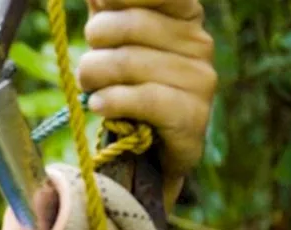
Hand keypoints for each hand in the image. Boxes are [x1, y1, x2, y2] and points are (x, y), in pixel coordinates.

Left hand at [77, 0, 216, 204]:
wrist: (151, 154)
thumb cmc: (130, 87)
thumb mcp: (115, 42)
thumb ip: (107, 10)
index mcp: (185, 15)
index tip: (99, 4)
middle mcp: (200, 42)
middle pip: (128, 24)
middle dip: (94, 46)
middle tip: (89, 68)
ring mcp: (201, 80)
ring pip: (128, 63)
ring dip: (94, 79)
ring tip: (92, 91)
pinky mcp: (193, 116)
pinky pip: (143, 99)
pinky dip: (112, 101)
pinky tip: (100, 106)